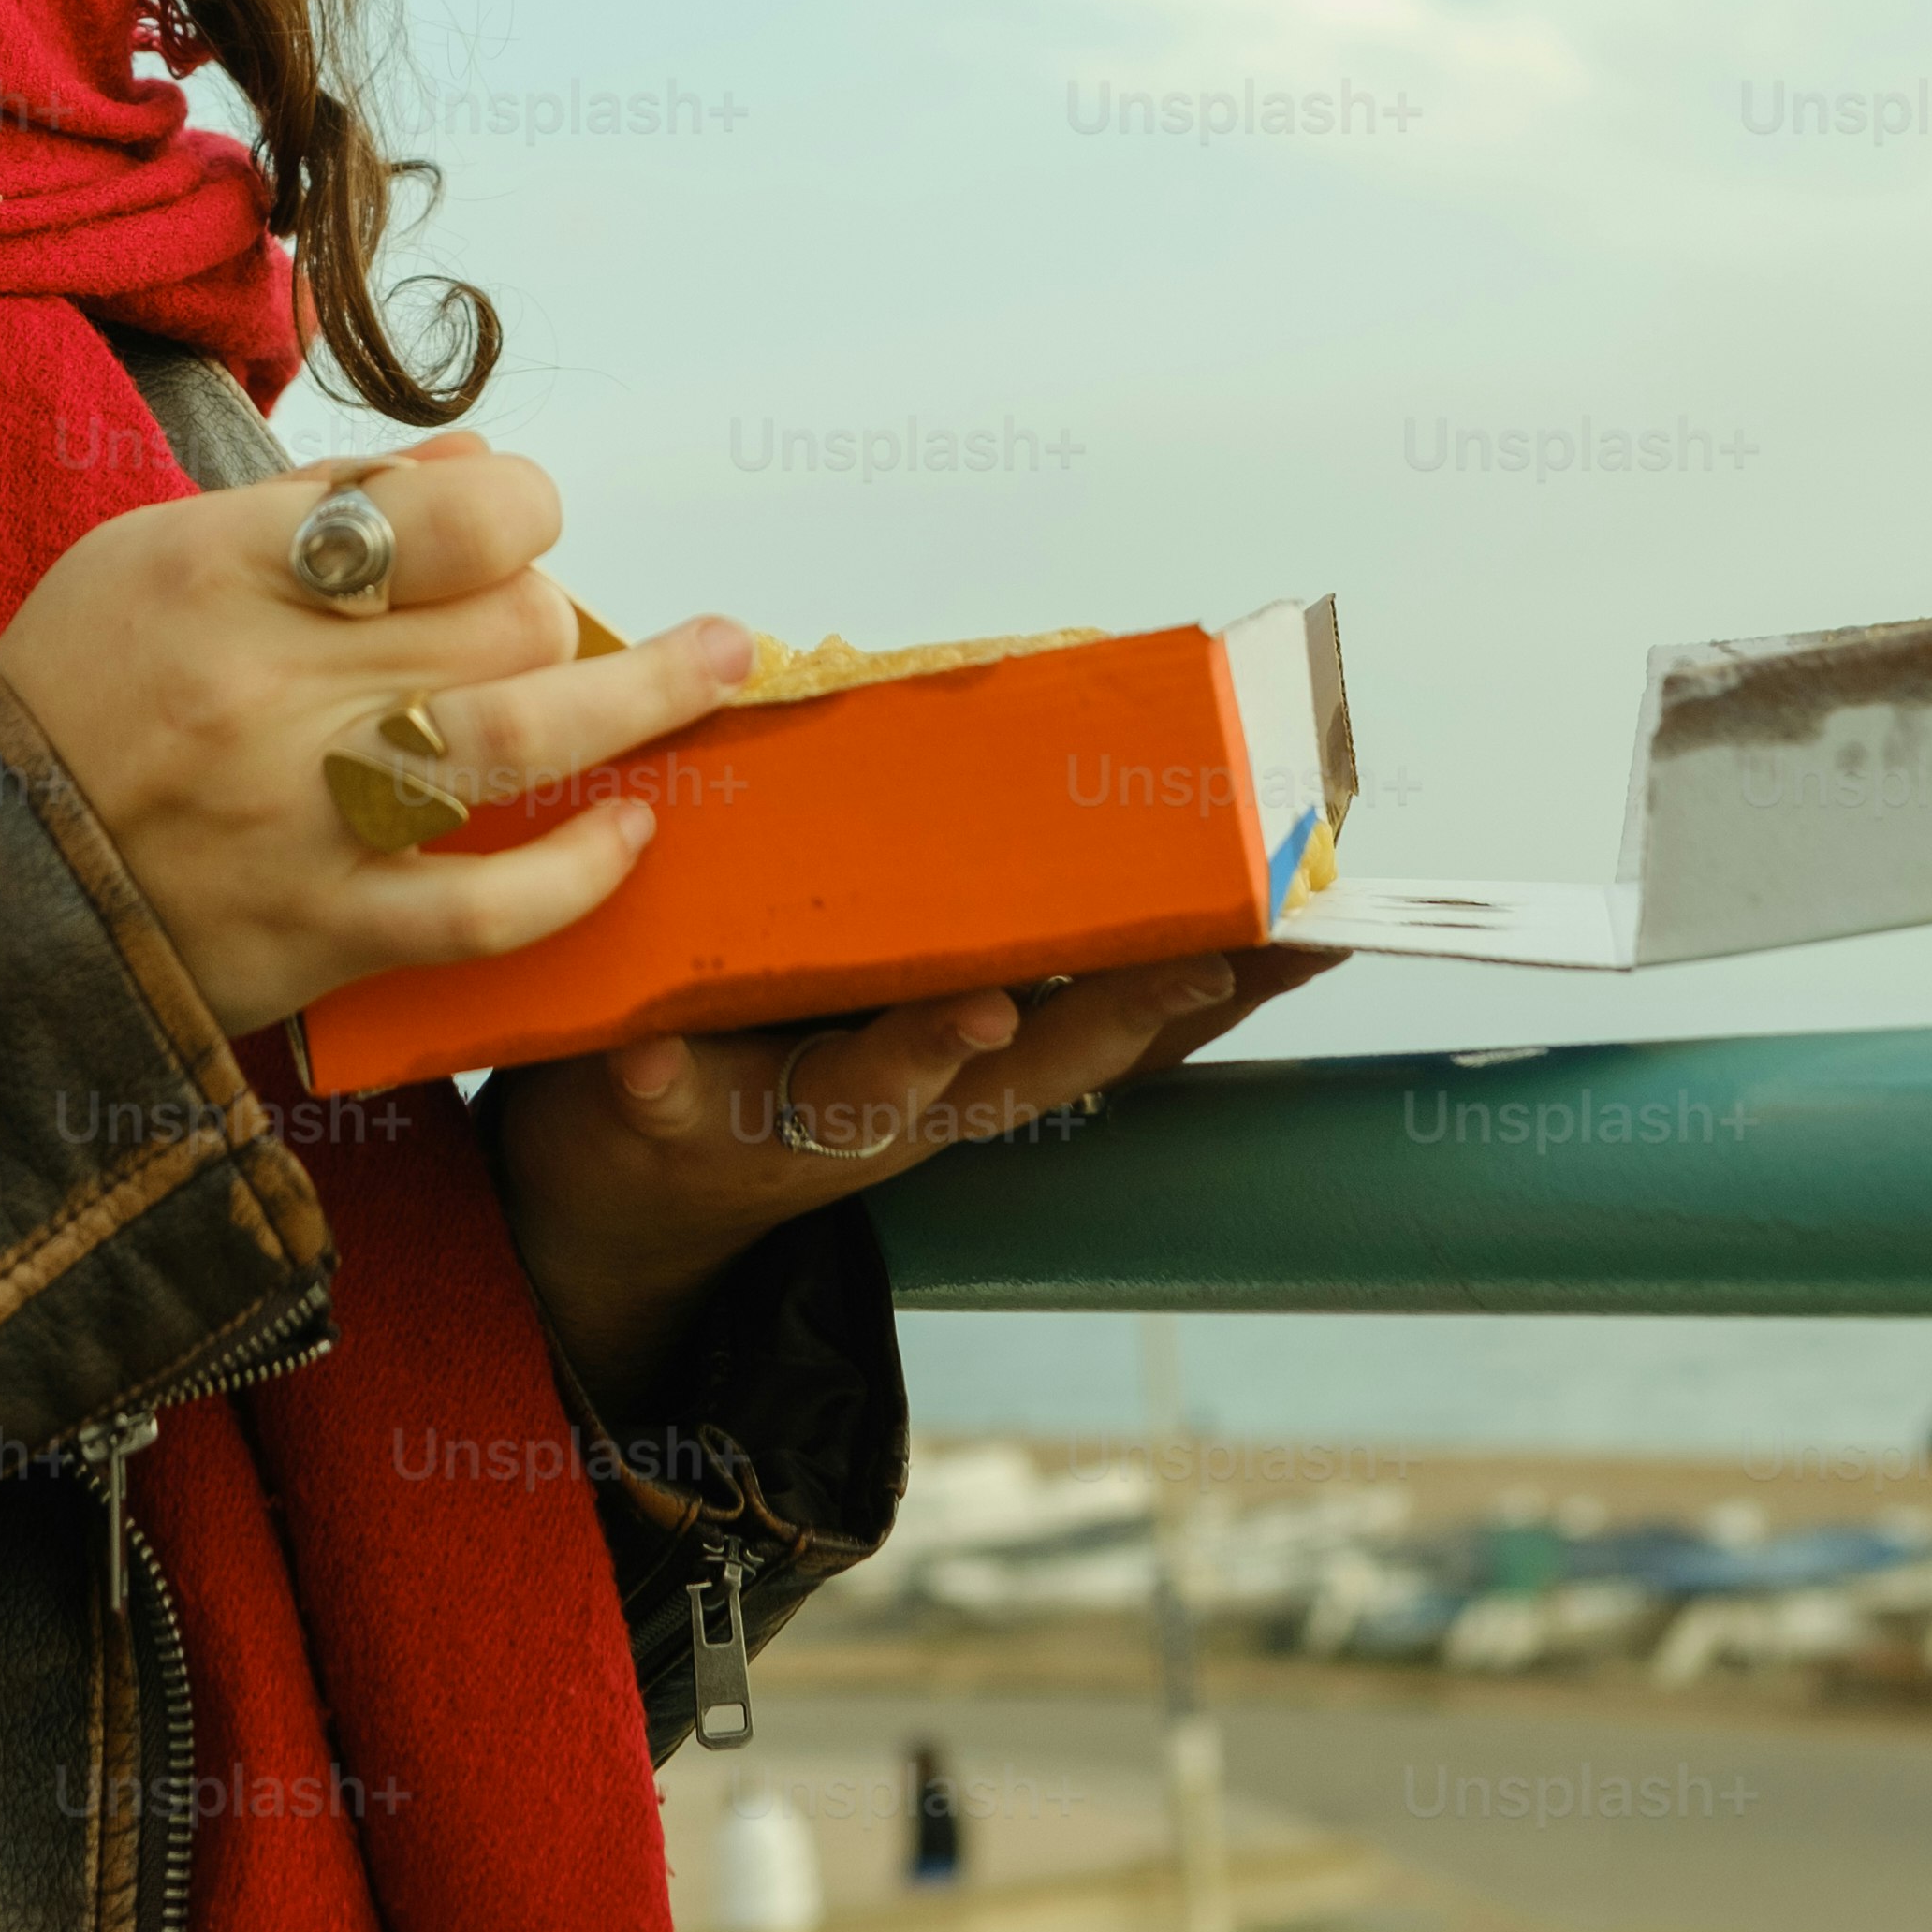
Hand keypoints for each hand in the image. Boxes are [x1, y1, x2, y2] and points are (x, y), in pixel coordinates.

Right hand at [0, 431, 758, 1040]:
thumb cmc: (75, 696)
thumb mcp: (161, 550)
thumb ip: (324, 500)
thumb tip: (475, 464)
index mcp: (223, 569)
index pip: (444, 509)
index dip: (514, 508)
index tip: (514, 527)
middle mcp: (270, 685)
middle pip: (505, 620)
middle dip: (550, 612)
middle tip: (537, 628)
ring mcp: (302, 816)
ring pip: (524, 739)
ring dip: (647, 697)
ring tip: (724, 660)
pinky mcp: (319, 932)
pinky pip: (485, 906)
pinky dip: (576, 872)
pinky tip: (631, 835)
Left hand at [488, 944, 1346, 1415]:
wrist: (616, 1191)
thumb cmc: (782, 1051)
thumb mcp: (897, 992)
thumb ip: (978, 900)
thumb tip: (1066, 741)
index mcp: (972, 1058)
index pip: (1117, 1024)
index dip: (1220, 989)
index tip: (1315, 933)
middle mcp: (908, 1102)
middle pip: (1036, 1068)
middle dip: (1119, 1017)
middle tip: (1196, 967)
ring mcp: (792, 1117)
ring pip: (878, 1091)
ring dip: (930, 1053)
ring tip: (976, 1011)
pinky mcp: (668, 1116)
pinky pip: (667, 1099)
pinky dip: (662, 1080)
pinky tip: (644, 1056)